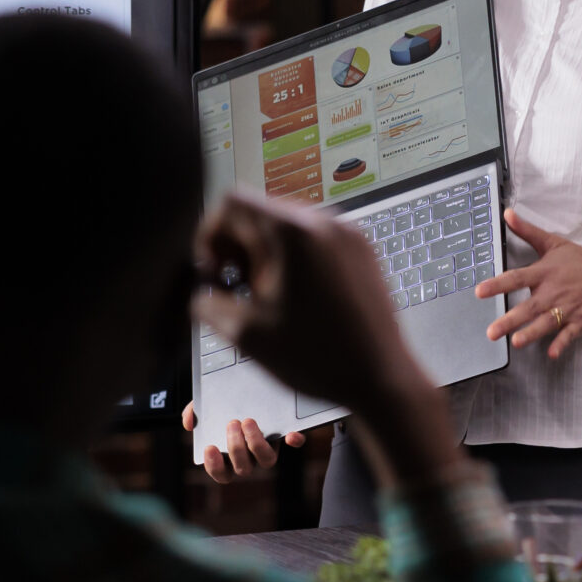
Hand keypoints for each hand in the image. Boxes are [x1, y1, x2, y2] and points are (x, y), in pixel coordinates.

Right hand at [180, 402, 305, 484]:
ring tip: (248, 421)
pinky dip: (295, 440)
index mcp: (229, 457)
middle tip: (231, 423)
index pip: (222, 475)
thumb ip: (195, 412)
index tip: (210, 447)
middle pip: (244, 468)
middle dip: (235, 448)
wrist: (251, 388)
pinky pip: (295, 442)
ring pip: (266, 460)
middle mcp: (251, 458)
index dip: (215, 467)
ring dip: (256, 444)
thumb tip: (189, 422)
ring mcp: (269, 448)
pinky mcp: (287, 435)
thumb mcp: (206, 405)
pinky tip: (291, 434)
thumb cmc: (225, 404)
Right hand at [195, 193, 458, 489]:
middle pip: (260, 212)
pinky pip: (315, 241)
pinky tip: (295, 299)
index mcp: (293, 231)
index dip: (209, 235)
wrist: (382, 379)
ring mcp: (347, 234)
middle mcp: (323, 221)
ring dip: (266, 256)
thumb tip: (200, 292)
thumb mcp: (246, 334)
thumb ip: (208, 304)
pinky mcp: (362, 251)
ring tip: (268, 299)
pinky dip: (295, 260)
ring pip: (287, 226)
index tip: (212, 271)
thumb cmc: (320, 358)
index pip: (232, 202)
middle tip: (238, 291)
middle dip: (238, 249)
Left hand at [477, 210, 581, 359]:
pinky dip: (561, 344)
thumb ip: (527, 231)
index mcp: (545, 272)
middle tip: (491, 332)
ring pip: (546, 323)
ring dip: (531, 333)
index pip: (516, 278)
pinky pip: (568, 335)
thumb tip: (507, 214)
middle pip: (528, 307)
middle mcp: (554, 292)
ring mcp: (568, 308)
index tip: (479, 292)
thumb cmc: (581, 260)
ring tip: (516, 342)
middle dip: (509, 320)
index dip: (497, 285)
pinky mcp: (580, 322)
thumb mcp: (554, 243)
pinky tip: (551, 353)